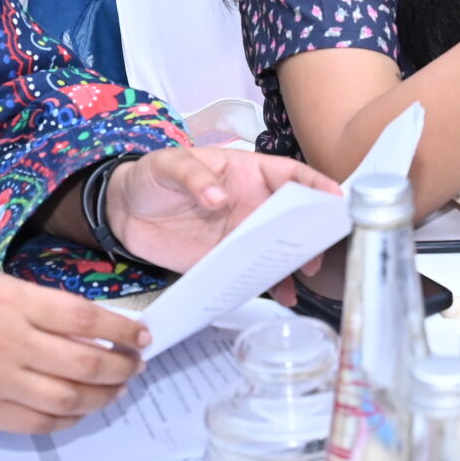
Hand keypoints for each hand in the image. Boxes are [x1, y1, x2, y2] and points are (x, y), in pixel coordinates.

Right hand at [0, 265, 149, 432]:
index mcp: (17, 304)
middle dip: (122, 367)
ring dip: (104, 396)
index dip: (121, 331)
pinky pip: (40, 422)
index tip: (141, 335)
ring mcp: (0, 382)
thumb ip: (44, 306)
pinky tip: (81, 408)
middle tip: (135, 364)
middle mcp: (12, 344)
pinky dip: (69, 418)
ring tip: (117, 388)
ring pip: (69, 399)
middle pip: (85, 364)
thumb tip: (92, 327)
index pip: (86, 321)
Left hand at [104, 146, 340, 274]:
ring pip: (279, 247)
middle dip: (312, 229)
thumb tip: (217, 197)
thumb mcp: (168, 166)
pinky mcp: (225, 260)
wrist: (123, 212)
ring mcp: (240, 234)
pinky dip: (272, 284)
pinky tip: (283, 294)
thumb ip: (192, 177)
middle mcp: (251, 204)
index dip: (315, 185)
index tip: (336, 198)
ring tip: (305, 274)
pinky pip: (255, 272)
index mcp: (245, 173)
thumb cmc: (151, 177)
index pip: (290, 176)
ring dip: (295, 260)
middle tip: (320, 246)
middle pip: (292, 216)